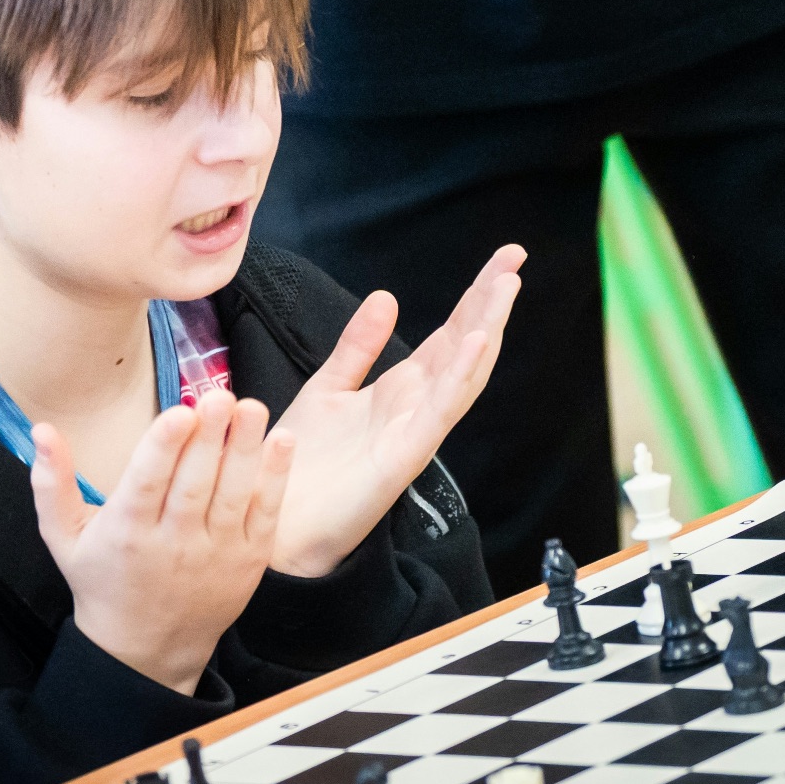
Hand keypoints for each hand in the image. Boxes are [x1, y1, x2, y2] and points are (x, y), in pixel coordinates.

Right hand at [31, 390, 293, 694]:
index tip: (179, 412)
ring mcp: (215, 553)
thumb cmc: (103, 581)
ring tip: (252, 408)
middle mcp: (173, 545)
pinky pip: (265, 514)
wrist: (147, 649)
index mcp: (127, 534)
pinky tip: (283, 441)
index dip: (164, 448)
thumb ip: (51, 484)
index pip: (147, 484)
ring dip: (247, 449)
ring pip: (233, 494)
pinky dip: (275, 478)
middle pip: (195, 484)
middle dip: (209, 438)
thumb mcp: (64, 538)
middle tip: (221, 396)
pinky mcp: (248, 561)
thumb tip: (42, 430)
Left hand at [268, 245, 524, 577]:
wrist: (269, 526)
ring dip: (487, 328)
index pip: (448, 335)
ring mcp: (414, 433)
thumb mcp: (327, 390)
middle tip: (515, 257)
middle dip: (490, 302)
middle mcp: (415, 409)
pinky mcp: (403, 458)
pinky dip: (461, 375)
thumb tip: (387, 297)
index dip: (474, 296)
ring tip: (506, 286)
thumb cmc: (297, 466)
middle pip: (464, 346)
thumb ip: (358, 347)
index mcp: (400, 392)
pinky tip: (479, 341)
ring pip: (463, 374)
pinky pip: (440, 412)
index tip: (502, 259)